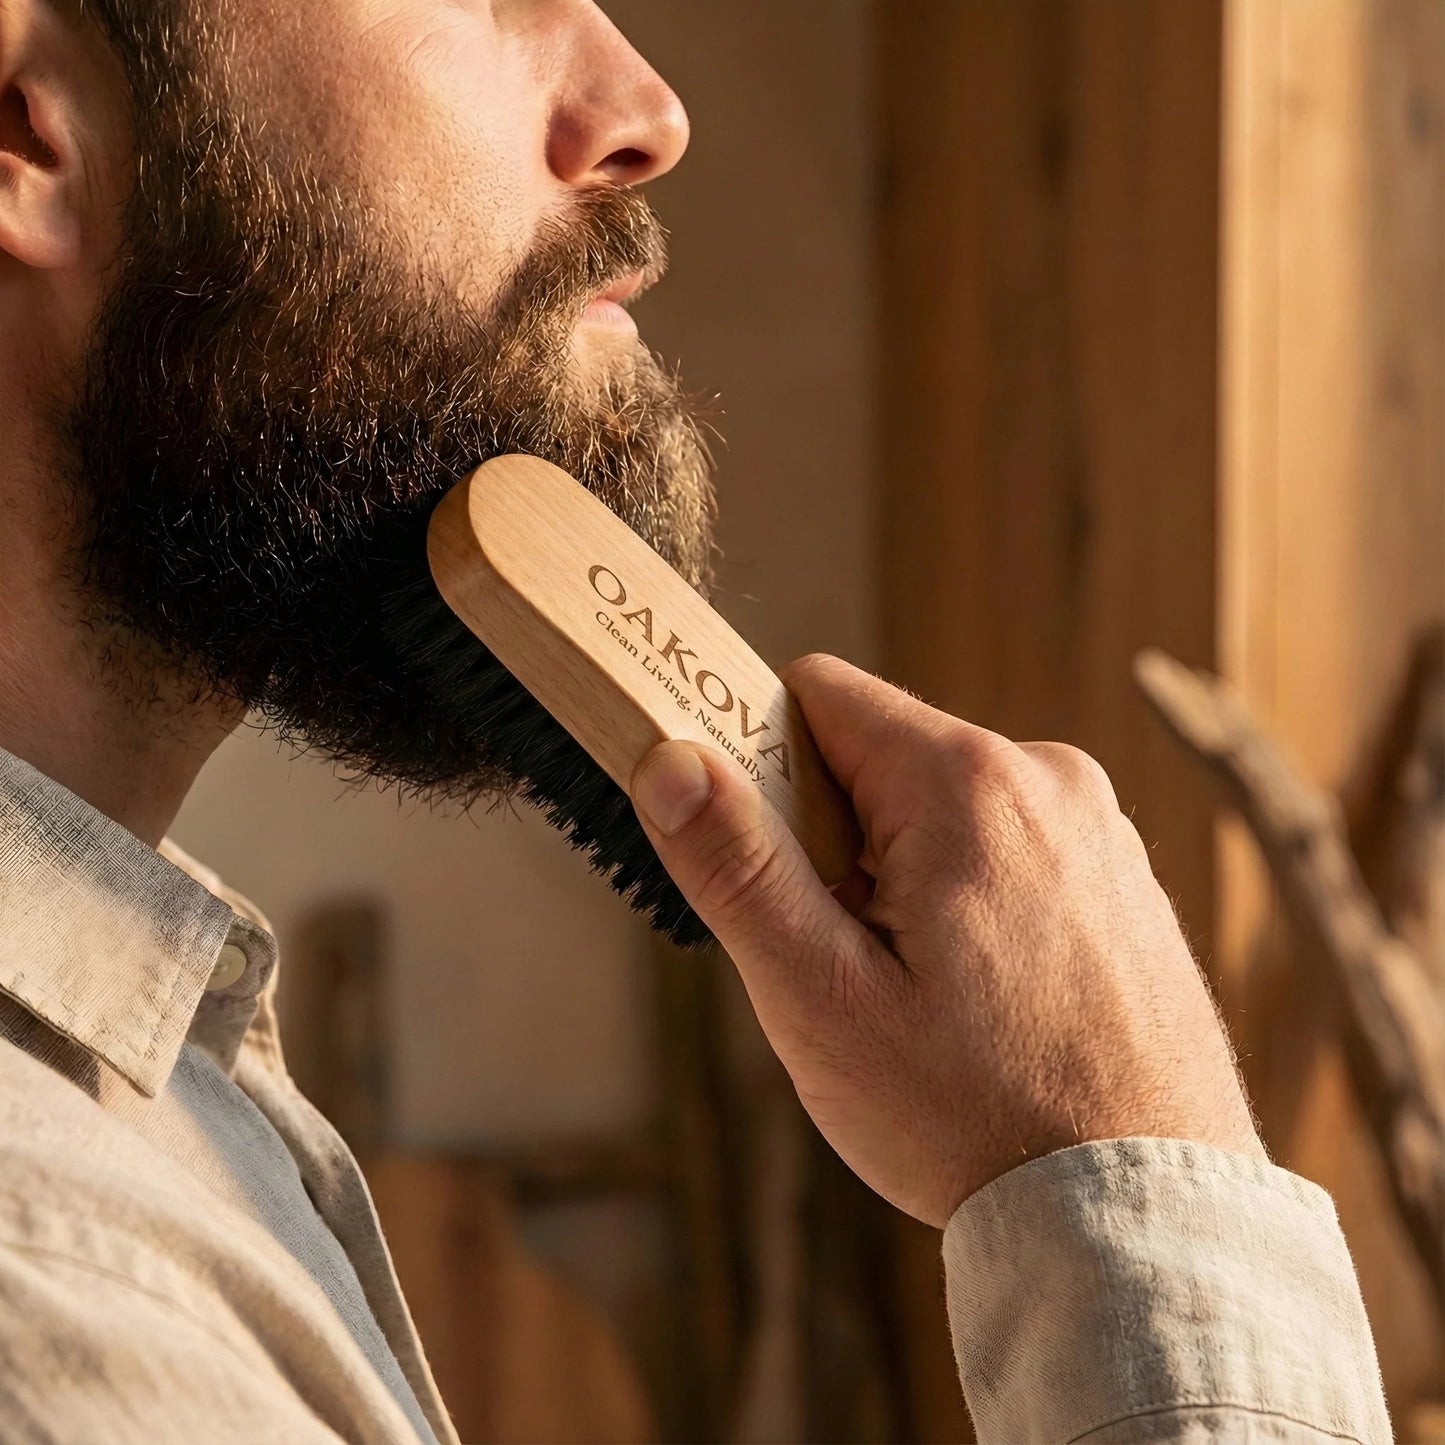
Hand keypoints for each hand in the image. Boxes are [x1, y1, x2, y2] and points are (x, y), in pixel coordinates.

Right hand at [630, 654, 1263, 1228]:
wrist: (1142, 1215)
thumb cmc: (976, 1115)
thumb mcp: (820, 997)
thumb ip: (738, 866)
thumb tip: (670, 759)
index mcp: (967, 782)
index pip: (818, 693)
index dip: (760, 761)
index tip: (758, 856)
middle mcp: (1047, 777)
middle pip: (879, 754)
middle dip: (833, 837)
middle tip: (840, 957)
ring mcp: (1098, 827)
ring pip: (941, 806)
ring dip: (901, 874)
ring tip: (919, 994)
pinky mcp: (1123, 877)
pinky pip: (1009, 847)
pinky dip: (969, 897)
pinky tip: (982, 999)